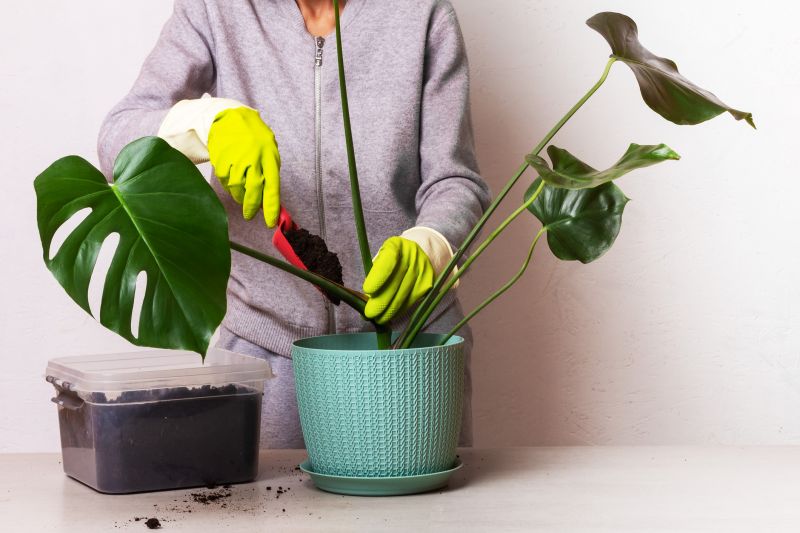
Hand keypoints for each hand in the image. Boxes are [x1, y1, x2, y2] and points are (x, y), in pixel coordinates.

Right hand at [207, 107, 280, 226]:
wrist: (233, 118)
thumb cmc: (256, 140)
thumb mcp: (269, 154)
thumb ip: (269, 176)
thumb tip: (269, 202)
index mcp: (269, 159)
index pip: (272, 188)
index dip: (271, 208)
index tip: (270, 223)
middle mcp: (253, 159)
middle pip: (253, 191)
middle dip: (251, 207)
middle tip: (249, 215)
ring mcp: (236, 158)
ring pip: (236, 188)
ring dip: (239, 196)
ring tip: (241, 194)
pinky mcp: (221, 158)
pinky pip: (225, 180)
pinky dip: (228, 185)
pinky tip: (231, 179)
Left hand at [362, 237, 434, 323]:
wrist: (420, 253)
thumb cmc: (393, 258)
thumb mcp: (382, 257)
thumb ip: (374, 274)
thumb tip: (364, 299)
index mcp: (396, 246)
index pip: (388, 261)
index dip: (378, 277)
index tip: (367, 290)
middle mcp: (412, 257)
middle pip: (395, 283)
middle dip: (380, 301)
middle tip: (369, 313)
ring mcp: (422, 271)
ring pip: (404, 295)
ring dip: (389, 310)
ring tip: (378, 318)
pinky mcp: (428, 284)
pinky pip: (411, 301)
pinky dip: (399, 310)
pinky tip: (390, 314)